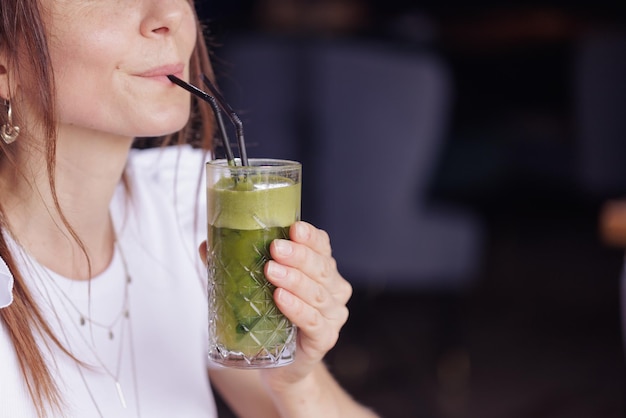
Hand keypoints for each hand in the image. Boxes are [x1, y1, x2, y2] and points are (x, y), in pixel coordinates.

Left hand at [198, 221, 352, 387]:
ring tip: (271, 271)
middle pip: (321, 267)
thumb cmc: (272, 320)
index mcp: (322, 270)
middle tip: (275, 248)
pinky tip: (280, 298)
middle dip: (299, 256)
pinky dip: (297, 308)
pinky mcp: (324, 339)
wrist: (280, 365)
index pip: (322, 246)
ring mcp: (332, 316)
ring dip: (294, 280)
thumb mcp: (257, 289)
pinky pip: (313, 322)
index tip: (293, 228)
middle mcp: (334, 290)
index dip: (310, 237)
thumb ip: (235, 267)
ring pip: (317, 294)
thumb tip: (205, 246)